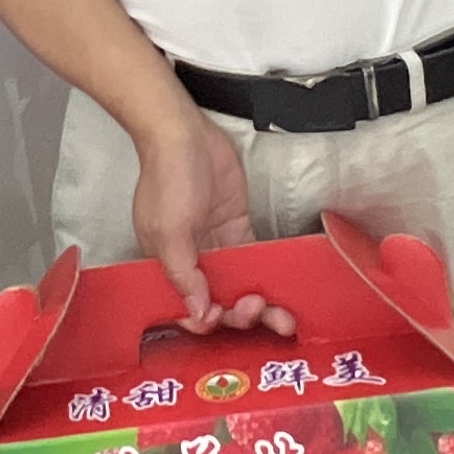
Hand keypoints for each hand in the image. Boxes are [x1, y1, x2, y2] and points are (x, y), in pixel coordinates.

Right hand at [128, 108, 292, 333]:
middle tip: (262, 311)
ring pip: (240, 285)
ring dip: (260, 305)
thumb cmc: (168, 178)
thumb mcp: (168, 230)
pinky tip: (285, 290)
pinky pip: (254, 260)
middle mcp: (193, 261)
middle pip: (219, 302)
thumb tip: (196, 312)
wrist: (184, 134)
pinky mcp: (237, 228)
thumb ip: (183, 273)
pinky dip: (267, 276)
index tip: (224, 316)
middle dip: (241, 315)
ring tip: (282, 315)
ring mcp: (217, 244)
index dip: (208, 320)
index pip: (188, 308)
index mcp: (168, 266)